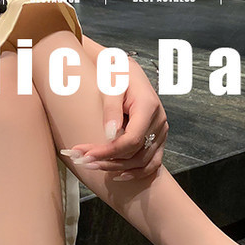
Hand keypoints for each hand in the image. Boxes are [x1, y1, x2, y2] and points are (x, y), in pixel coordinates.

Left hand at [63, 57, 168, 179]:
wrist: (126, 70)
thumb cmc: (117, 74)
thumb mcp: (111, 85)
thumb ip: (111, 110)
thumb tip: (110, 135)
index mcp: (148, 107)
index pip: (131, 140)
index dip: (108, 152)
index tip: (87, 155)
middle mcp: (159, 122)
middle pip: (135, 154)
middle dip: (108, 161)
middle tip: (83, 161)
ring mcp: (161, 133)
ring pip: (142, 162)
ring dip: (117, 168)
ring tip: (94, 166)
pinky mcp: (158, 139)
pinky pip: (152, 163)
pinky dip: (136, 173)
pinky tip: (117, 175)